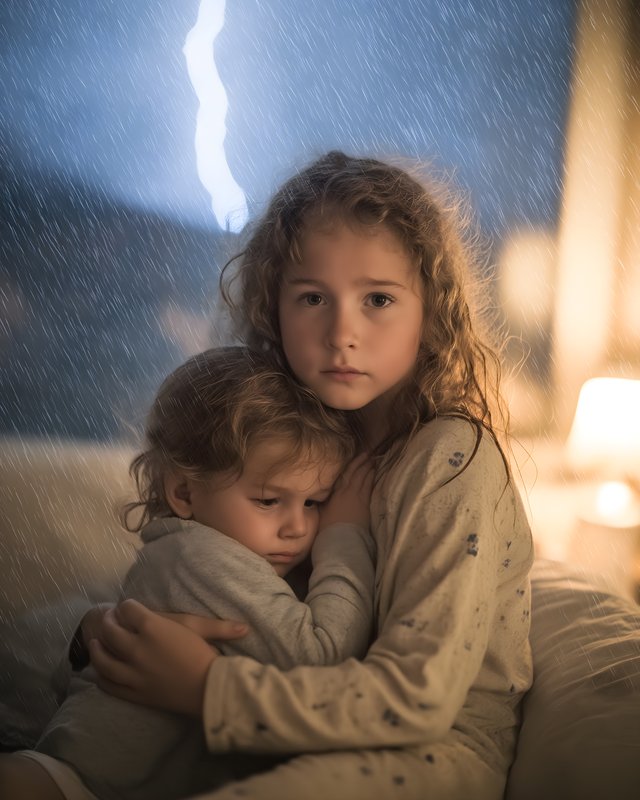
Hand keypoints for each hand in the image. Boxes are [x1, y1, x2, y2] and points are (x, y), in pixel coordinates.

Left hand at [87, 600, 247, 715]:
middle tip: (110, 620)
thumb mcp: (204, 630)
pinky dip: (100, 675)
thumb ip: (217, 623)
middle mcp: (136, 648)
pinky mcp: (132, 692)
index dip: (126, 606)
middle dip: (108, 622)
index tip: (127, 607)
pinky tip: (100, 671)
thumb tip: (243, 624)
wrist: (203, 691)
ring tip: (96, 642)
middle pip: (110, 630)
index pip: (127, 609)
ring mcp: (131, 671)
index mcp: (152, 627)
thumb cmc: (203, 655)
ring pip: (103, 657)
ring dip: (97, 647)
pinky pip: (108, 682)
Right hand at [319, 453, 373, 530]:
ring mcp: (359, 498)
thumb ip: (325, 500)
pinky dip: (371, 479)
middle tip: (369, 454)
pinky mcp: (365, 506)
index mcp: (337, 492)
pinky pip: (369, 488)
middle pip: (357, 474)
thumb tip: (323, 493)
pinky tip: (374, 475)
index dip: (354, 464)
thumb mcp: (323, 511)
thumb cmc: (328, 527)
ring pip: (364, 479)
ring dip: (369, 469)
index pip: (346, 474)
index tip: (360, 455)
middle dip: (363, 463)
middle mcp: (348, 492)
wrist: (340, 540)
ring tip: (373, 461)